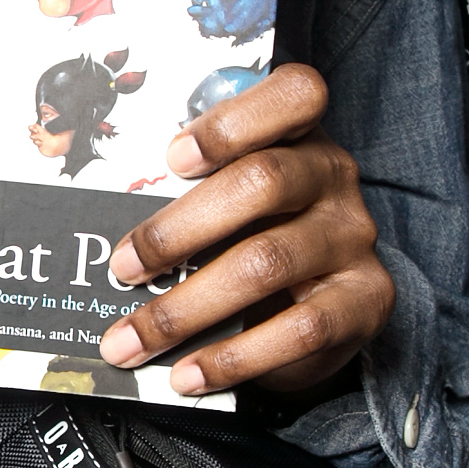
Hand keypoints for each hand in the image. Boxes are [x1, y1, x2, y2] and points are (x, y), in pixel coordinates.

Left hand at [96, 64, 393, 402]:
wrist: (323, 313)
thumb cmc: (258, 239)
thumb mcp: (231, 204)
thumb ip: (189, 195)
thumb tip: (104, 224)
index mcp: (299, 135)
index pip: (294, 94)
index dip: (234, 122)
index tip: (173, 156)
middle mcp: (333, 177)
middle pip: (262, 182)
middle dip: (178, 228)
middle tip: (121, 266)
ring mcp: (352, 239)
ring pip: (266, 263)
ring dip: (185, 307)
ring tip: (131, 339)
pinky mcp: (363, 302)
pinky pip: (296, 331)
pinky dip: (231, 357)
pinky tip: (187, 373)